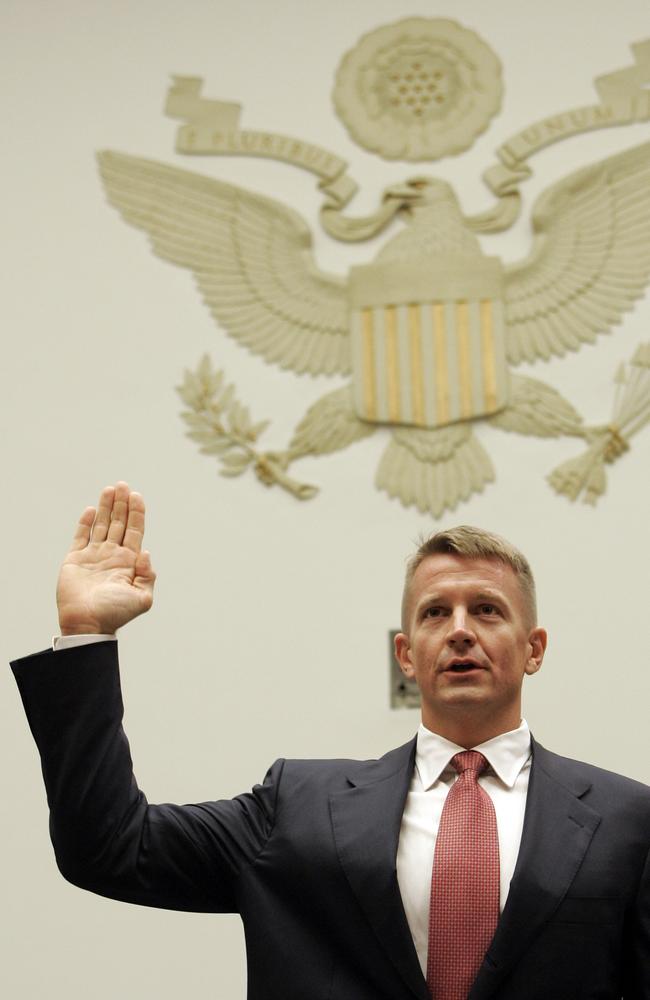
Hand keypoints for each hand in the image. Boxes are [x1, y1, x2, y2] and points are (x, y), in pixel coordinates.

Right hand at [56, 482, 155, 634]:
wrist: (87, 624)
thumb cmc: (115, 613)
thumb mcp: (142, 598)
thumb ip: (148, 575)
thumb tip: (145, 552)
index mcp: (129, 562)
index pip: (134, 531)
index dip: (136, 513)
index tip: (136, 495)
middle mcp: (112, 555)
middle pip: (119, 523)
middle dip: (122, 504)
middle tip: (123, 485)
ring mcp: (94, 556)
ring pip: (102, 525)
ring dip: (106, 507)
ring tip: (110, 489)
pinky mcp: (75, 559)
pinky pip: (81, 536)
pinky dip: (86, 522)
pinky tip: (92, 509)